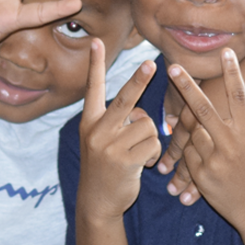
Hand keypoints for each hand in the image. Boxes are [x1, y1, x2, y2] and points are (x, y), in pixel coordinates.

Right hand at [77, 40, 160, 218]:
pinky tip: (143, 165)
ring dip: (151, 139)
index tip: (95, 42)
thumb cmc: (104, 168)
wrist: (97, 202)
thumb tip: (142, 114)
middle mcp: (96, 130)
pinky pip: (153, 143)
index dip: (95, 65)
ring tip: (140, 154)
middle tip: (151, 63)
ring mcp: (109, 145)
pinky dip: (154, 154)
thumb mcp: (101, 142)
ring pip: (147, 124)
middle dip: (139, 80)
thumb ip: (118, 123)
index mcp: (89, 122)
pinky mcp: (125, 159)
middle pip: (125, 98)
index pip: (93, 88)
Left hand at [164, 50, 244, 225]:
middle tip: (173, 67)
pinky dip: (187, 160)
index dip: (233, 74)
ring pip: (190, 136)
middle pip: (204, 109)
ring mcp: (216, 159)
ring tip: (193, 138)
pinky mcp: (204, 176)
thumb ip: (235, 130)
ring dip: (186, 137)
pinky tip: (195, 171)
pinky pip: (187, 159)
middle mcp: (232, 143)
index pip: (239, 97)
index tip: (226, 53)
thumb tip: (211, 113)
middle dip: (187, 87)